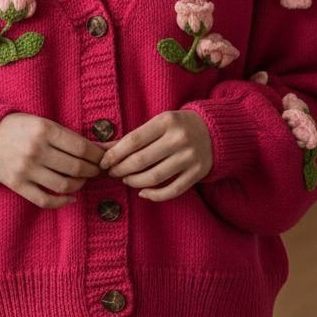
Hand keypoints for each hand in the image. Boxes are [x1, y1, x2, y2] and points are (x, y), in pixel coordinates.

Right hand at [0, 112, 105, 209]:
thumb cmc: (21, 128)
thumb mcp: (44, 123)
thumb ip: (68, 136)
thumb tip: (99, 149)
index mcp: (44, 130)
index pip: (81, 148)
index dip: (97, 156)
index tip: (103, 158)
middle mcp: (36, 150)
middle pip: (75, 167)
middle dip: (92, 171)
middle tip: (97, 170)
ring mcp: (26, 169)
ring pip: (64, 185)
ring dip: (80, 185)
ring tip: (83, 180)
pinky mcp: (18, 185)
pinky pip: (45, 200)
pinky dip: (62, 202)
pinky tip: (71, 198)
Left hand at [96, 110, 213, 199]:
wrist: (215, 131)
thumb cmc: (178, 127)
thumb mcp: (158, 124)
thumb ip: (133, 137)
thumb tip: (102, 149)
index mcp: (166, 121)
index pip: (133, 140)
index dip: (114, 154)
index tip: (103, 162)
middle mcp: (179, 138)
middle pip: (141, 160)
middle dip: (121, 169)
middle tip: (112, 173)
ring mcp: (190, 157)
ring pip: (154, 177)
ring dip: (134, 182)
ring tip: (126, 180)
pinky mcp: (197, 173)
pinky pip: (172, 190)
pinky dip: (154, 195)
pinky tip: (143, 192)